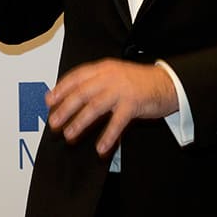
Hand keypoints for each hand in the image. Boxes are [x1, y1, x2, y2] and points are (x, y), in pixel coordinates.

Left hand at [45, 59, 178, 155]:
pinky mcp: (134, 103)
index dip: (61, 89)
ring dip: (80, 122)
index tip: (49, 101)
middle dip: (65, 108)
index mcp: (103, 68)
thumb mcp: (114, 75)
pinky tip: (100, 148)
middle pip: (81, 92)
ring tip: (69, 135)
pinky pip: (117, 122)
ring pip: (95, 107)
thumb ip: (95, 82)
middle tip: (54, 122)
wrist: (167, 83)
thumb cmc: (138, 82)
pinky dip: (108, 136)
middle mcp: (110, 76)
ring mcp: (122, 89)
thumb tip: (71, 97)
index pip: (76, 76)